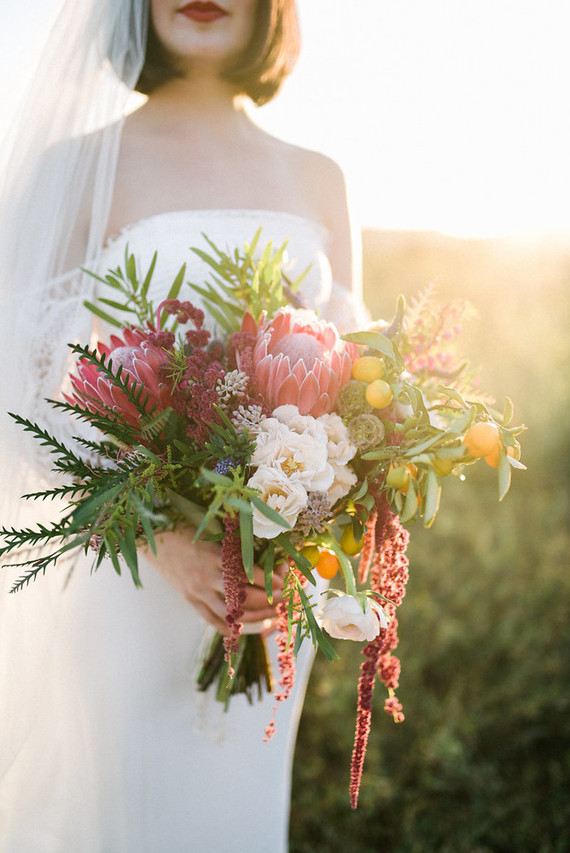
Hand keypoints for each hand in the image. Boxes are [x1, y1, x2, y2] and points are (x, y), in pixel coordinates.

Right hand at [143, 527, 285, 633]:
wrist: (154, 538)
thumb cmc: (186, 528)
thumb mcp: (213, 531)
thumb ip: (235, 545)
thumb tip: (265, 553)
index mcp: (214, 555)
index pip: (247, 573)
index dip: (267, 580)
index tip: (283, 582)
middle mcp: (206, 577)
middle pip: (243, 598)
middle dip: (267, 601)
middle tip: (284, 599)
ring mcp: (197, 591)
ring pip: (230, 614)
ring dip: (255, 617)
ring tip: (272, 615)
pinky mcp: (191, 600)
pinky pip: (213, 620)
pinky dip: (231, 627)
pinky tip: (247, 628)